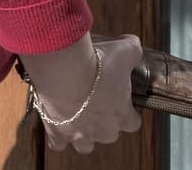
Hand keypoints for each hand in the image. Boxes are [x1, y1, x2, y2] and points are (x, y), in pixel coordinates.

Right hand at [19, 33, 143, 153]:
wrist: (66, 72)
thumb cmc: (96, 65)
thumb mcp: (125, 50)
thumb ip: (133, 50)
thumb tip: (133, 45)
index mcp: (121, 114)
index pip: (133, 124)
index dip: (128, 113)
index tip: (123, 103)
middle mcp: (103, 130)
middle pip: (109, 135)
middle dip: (105, 122)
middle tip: (98, 102)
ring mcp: (80, 135)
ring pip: (85, 145)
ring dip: (83, 133)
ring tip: (79, 116)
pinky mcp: (58, 133)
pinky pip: (58, 144)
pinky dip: (58, 136)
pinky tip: (58, 122)